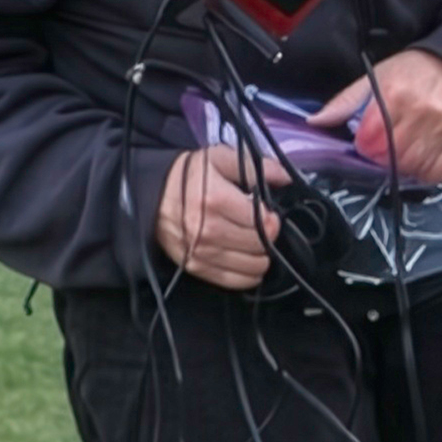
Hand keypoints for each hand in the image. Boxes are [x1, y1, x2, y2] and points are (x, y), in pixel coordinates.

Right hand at [154, 140, 287, 289]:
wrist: (154, 195)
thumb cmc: (190, 176)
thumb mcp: (220, 159)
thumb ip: (256, 167)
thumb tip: (287, 177)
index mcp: (216, 200)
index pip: (264, 222)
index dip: (272, 218)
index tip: (267, 213)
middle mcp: (208, 230)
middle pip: (260, 245)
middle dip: (267, 236)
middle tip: (261, 226)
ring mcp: (201, 252)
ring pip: (254, 266)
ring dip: (261, 255)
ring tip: (253, 242)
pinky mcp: (197, 268)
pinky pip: (236, 282)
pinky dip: (248, 274)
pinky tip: (246, 259)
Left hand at [310, 49, 441, 190]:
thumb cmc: (414, 73)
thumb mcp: (376, 78)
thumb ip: (345, 102)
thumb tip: (314, 122)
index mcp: (395, 94)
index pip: (370, 140)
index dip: (364, 146)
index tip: (366, 141)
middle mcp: (421, 112)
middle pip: (390, 158)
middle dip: (381, 159)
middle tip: (384, 148)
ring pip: (412, 168)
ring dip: (401, 167)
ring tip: (402, 151)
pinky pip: (435, 172)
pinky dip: (423, 172)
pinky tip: (419, 158)